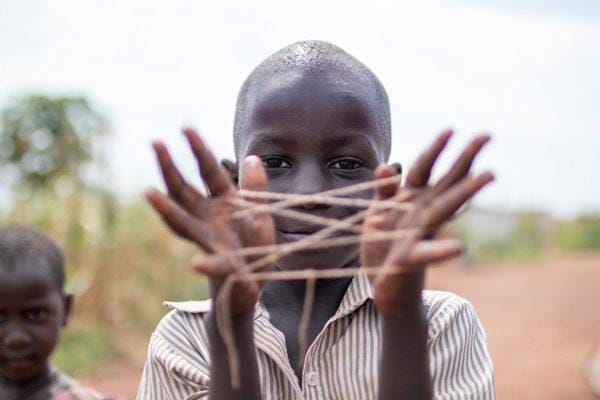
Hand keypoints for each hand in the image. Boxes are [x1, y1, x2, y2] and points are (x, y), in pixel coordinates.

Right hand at [145, 127, 274, 315]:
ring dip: (166, 209)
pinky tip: (196, 264)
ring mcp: (210, 241)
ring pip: (183, 223)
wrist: (255, 278)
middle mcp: (208, 218)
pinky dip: (205, 265)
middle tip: (156, 143)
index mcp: (222, 201)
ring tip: (149, 193)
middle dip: (170, 168)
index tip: (185, 127)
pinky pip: (212, 265)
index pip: (208, 171)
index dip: (198, 150)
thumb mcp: (260, 211)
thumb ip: (255, 187)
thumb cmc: (254, 241)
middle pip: (184, 191)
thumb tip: (252, 157)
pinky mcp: (222, 266)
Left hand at [360, 130, 493, 316]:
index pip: (424, 168)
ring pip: (444, 209)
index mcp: (411, 199)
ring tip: (488, 175)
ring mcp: (419, 234)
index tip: (451, 130)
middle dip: (464, 158)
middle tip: (487, 135)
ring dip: (465, 191)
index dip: (435, 150)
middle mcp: (421, 213)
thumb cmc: (383, 245)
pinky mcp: (410, 259)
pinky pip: (426, 253)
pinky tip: (459, 247)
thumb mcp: (377, 212)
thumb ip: (384, 190)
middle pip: (445, 181)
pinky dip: (441, 250)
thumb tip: (387, 165)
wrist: (384, 285)